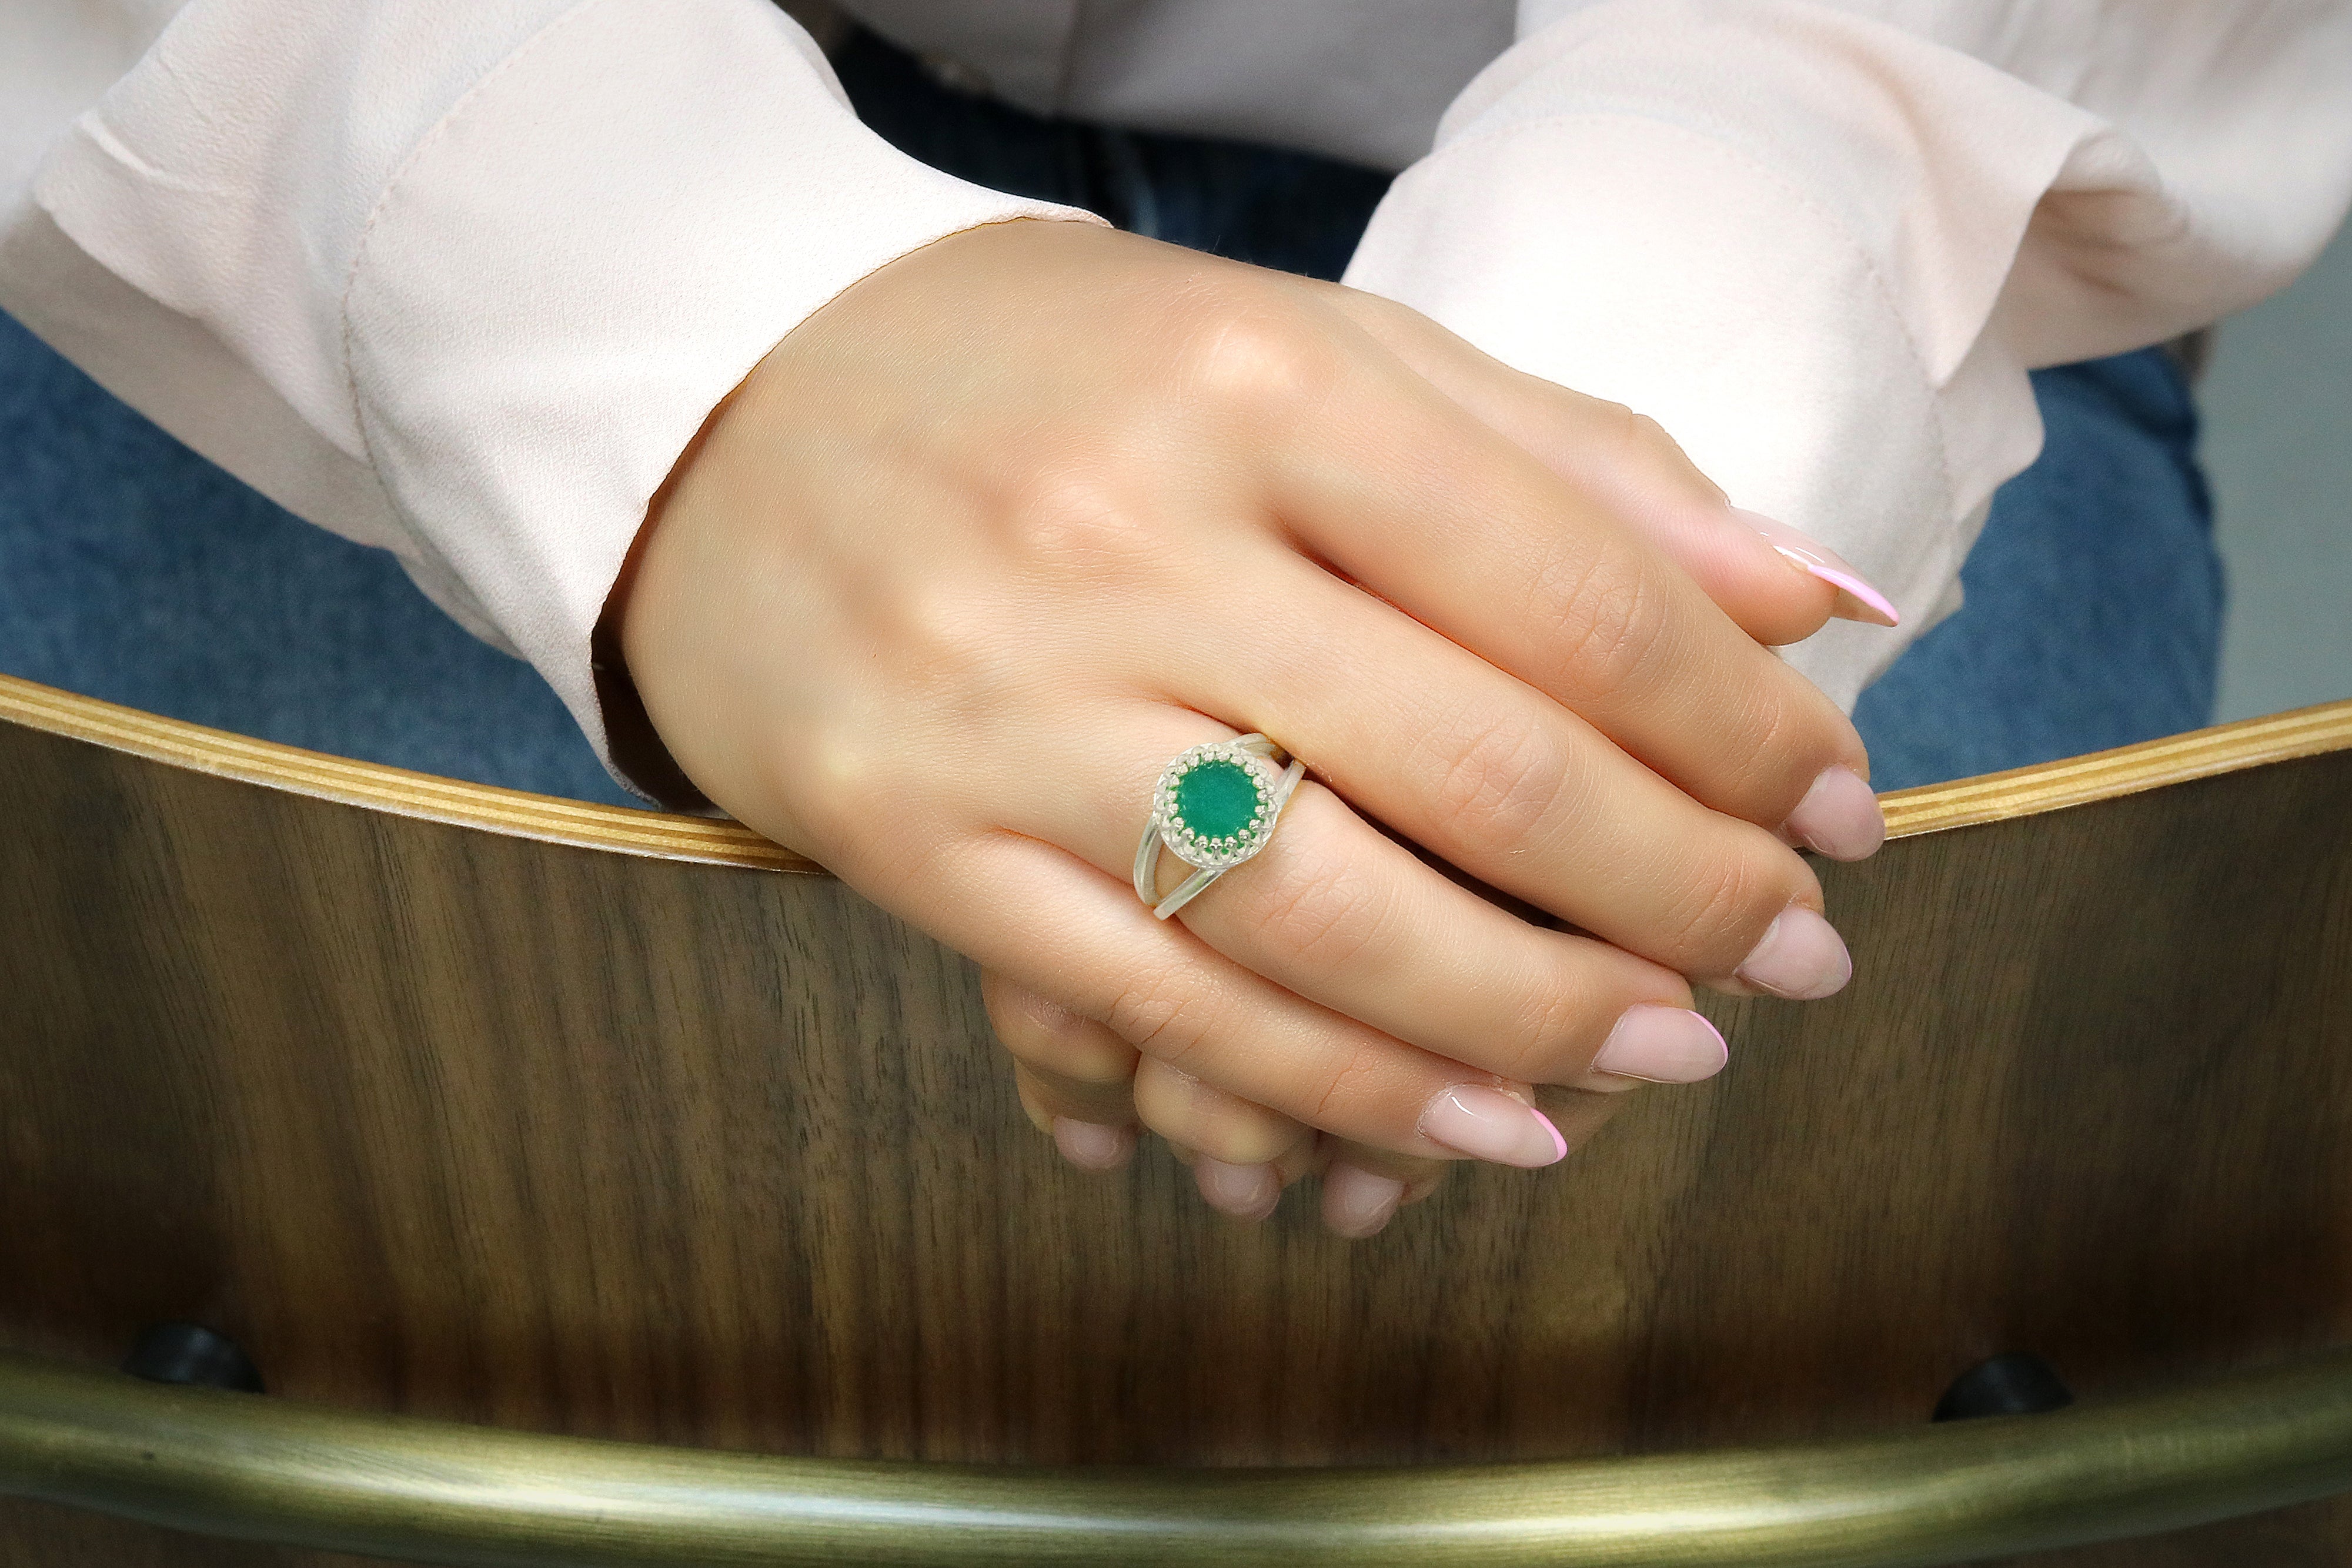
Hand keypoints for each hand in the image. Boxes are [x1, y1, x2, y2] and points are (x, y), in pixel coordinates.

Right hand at [616, 219, 1885, 1231]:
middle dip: (1689, 893)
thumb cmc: (1052, 373)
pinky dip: (1344, 1093)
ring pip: (1329, 924)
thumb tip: (1802, 597)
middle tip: (1797, 950)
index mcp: (1258, 387)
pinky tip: (1483, 1126)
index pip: (1573, 585)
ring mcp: (1007, 711)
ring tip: (1675, 1051)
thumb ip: (1557, 459)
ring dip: (1542, 1022)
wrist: (724, 409)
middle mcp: (1128, 545)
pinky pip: (1164, 1007)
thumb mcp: (1309, 345)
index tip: (1833, 798)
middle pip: (1482, 772)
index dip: (1742, 723)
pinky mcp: (916, 844)